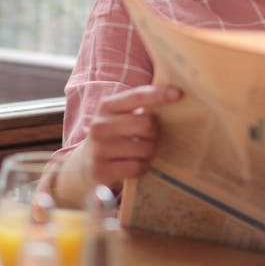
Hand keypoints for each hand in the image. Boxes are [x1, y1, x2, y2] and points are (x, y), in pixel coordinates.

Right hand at [57, 85, 182, 205]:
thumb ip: (142, 105)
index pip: (137, 96)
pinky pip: (137, 167)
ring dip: (150, 151)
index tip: (179, 94)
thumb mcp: (122, 116)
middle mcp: (99, 126)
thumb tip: (175, 95)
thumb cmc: (115, 135)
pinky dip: (143, 167)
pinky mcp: (101, 171)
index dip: (159, 94)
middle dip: (155, 131)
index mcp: (106, 106)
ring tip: (140, 151)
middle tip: (149, 136)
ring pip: (145, 148)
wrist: (85, 164)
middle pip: (146, 123)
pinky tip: (135, 164)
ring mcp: (98, 149)